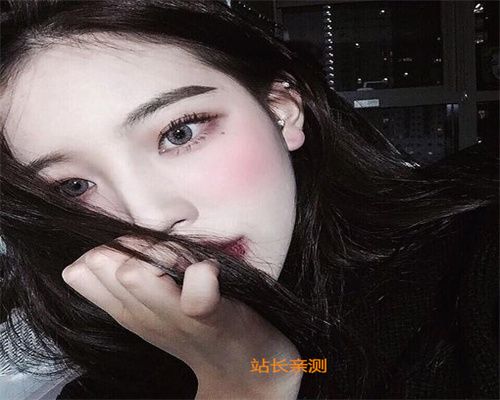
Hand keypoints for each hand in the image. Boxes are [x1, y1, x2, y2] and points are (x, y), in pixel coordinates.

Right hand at [62, 238, 302, 398]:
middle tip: (165, 253)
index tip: (140, 252)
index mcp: (127, 310)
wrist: (247, 367)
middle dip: (130, 244)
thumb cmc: (199, 329)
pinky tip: (213, 272)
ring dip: (159, 253)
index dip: (107, 248)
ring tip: (184, 260)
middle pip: (102, 262)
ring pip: (133, 273)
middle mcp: (142, 315)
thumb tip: (101, 250)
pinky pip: (196, 293)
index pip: (81, 271)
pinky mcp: (212, 319)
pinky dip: (203, 273)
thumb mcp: (153, 305)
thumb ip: (127, 277)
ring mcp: (175, 319)